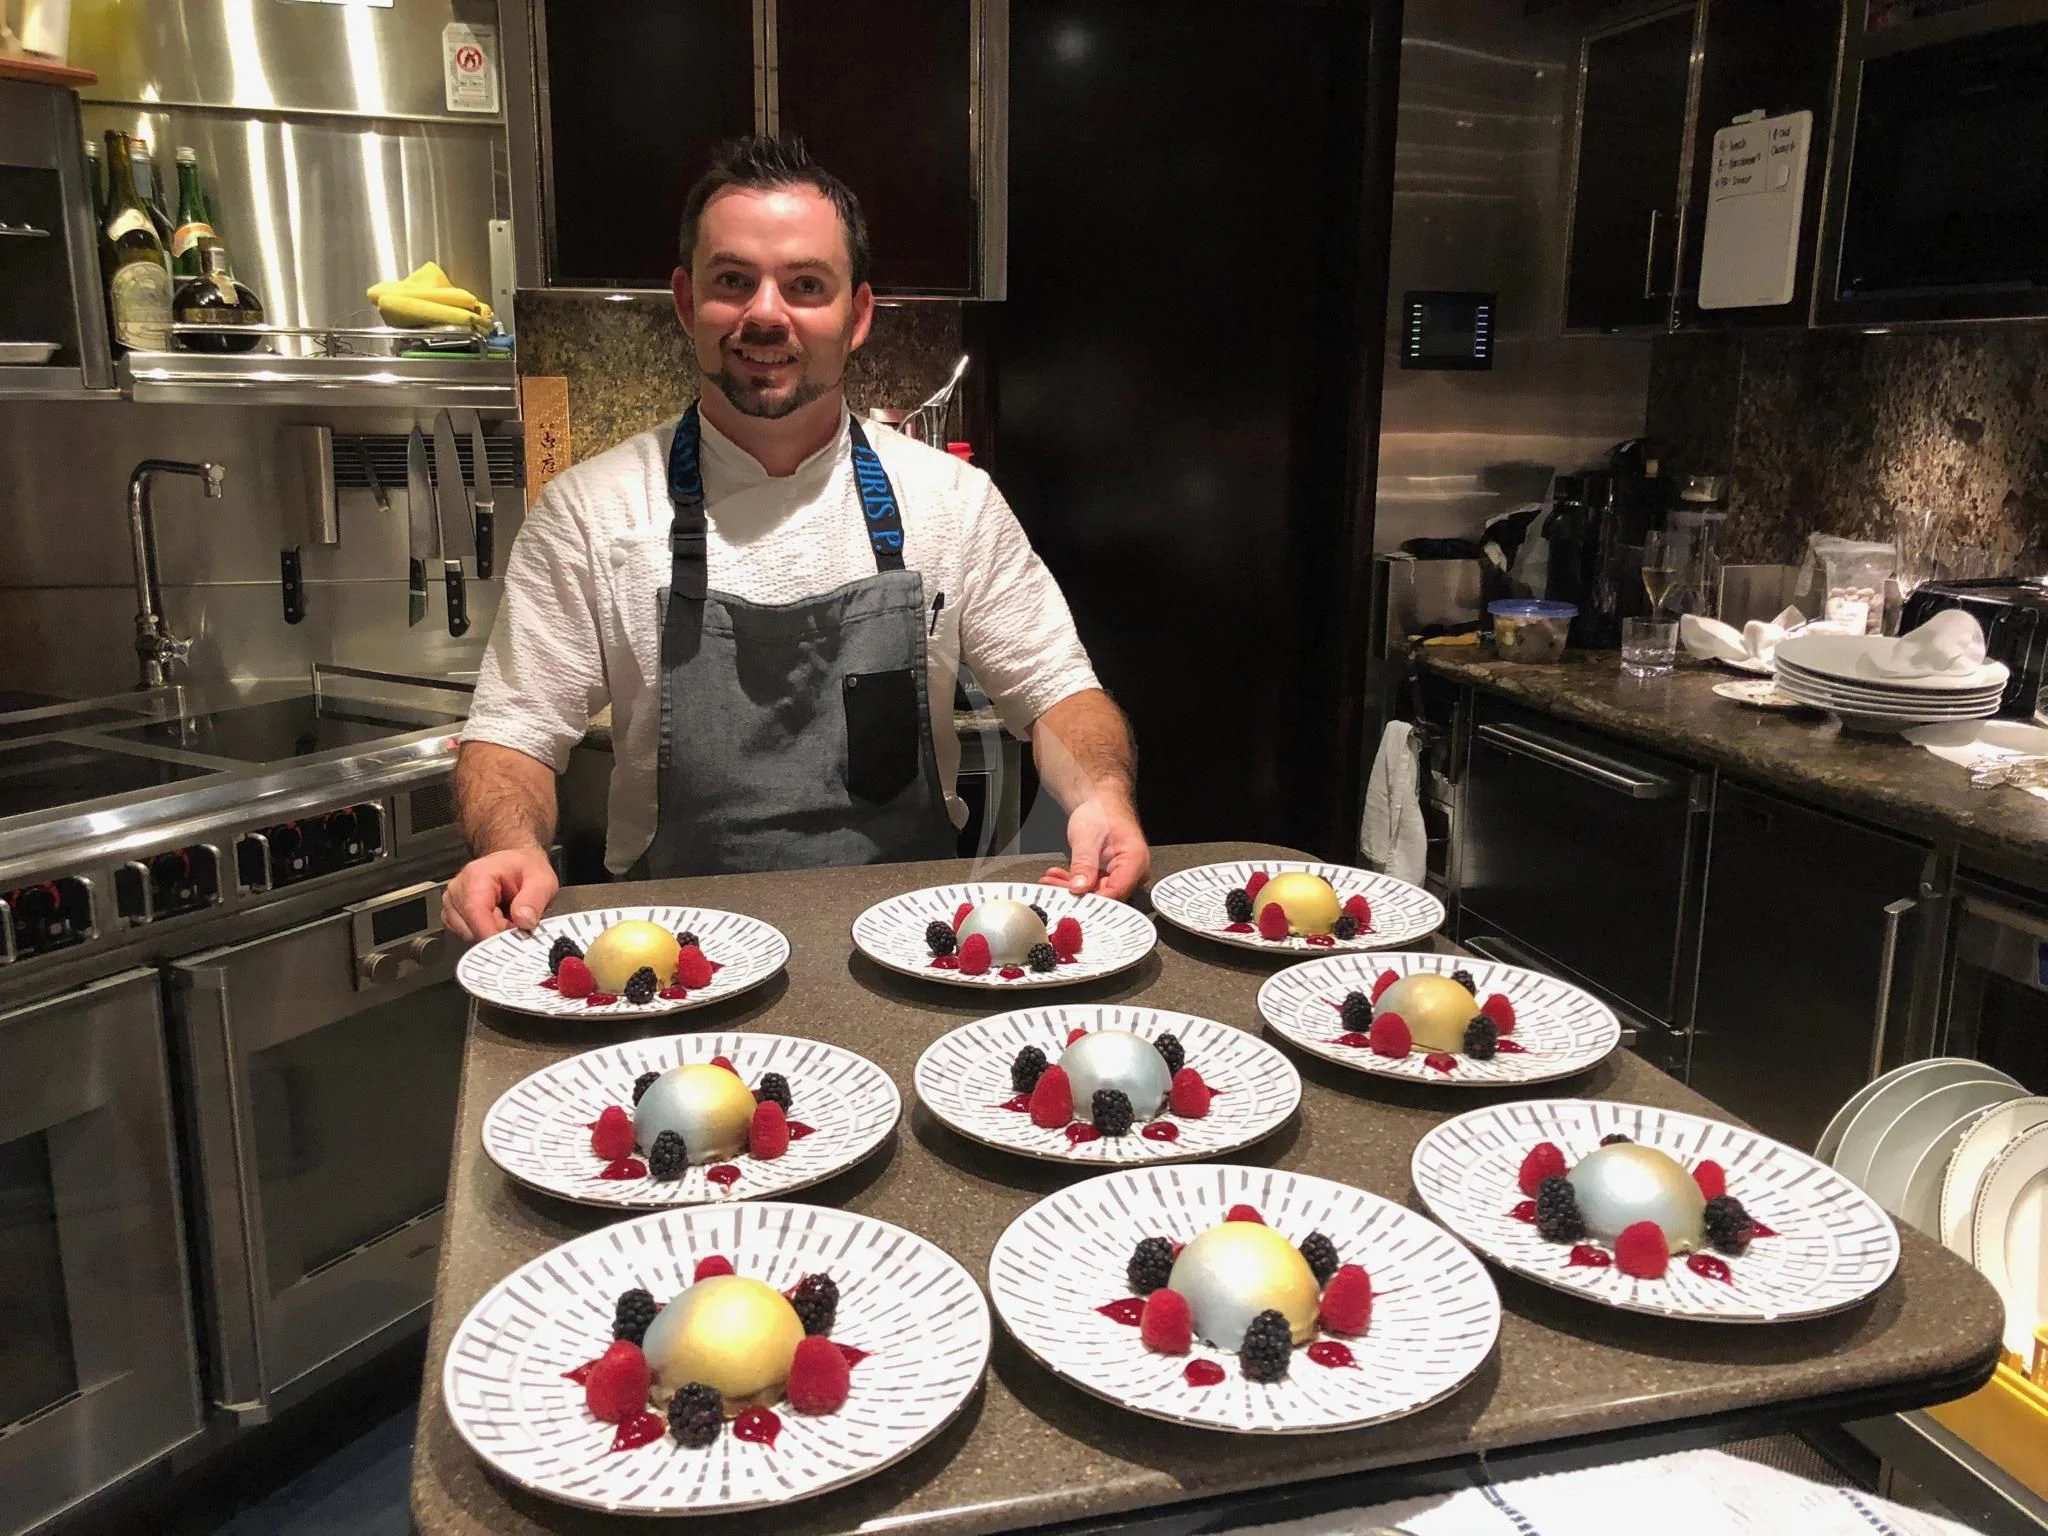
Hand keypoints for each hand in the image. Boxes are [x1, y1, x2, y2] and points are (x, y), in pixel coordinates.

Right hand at [442, 847, 558, 940]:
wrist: (516, 863)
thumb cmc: (525, 868)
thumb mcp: (542, 880)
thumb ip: (534, 900)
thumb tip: (524, 921)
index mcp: (477, 877)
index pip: (476, 913)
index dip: (493, 934)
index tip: (512, 943)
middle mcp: (458, 890)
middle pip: (472, 929)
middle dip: (498, 933)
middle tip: (517, 920)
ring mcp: (452, 903)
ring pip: (470, 935)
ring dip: (492, 933)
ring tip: (507, 916)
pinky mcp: (453, 915)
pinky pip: (468, 935)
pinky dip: (485, 932)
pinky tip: (497, 919)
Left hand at [1043, 790, 1149, 901]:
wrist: (1100, 802)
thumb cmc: (1101, 812)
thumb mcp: (1087, 838)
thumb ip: (1084, 865)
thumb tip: (1079, 887)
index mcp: (1135, 861)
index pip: (1116, 892)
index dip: (1092, 900)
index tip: (1072, 900)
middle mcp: (1133, 871)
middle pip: (1105, 895)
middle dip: (1077, 894)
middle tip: (1054, 888)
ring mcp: (1121, 874)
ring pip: (1096, 892)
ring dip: (1072, 888)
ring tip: (1052, 880)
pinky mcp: (1110, 875)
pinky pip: (1092, 886)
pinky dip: (1075, 882)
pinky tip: (1059, 877)